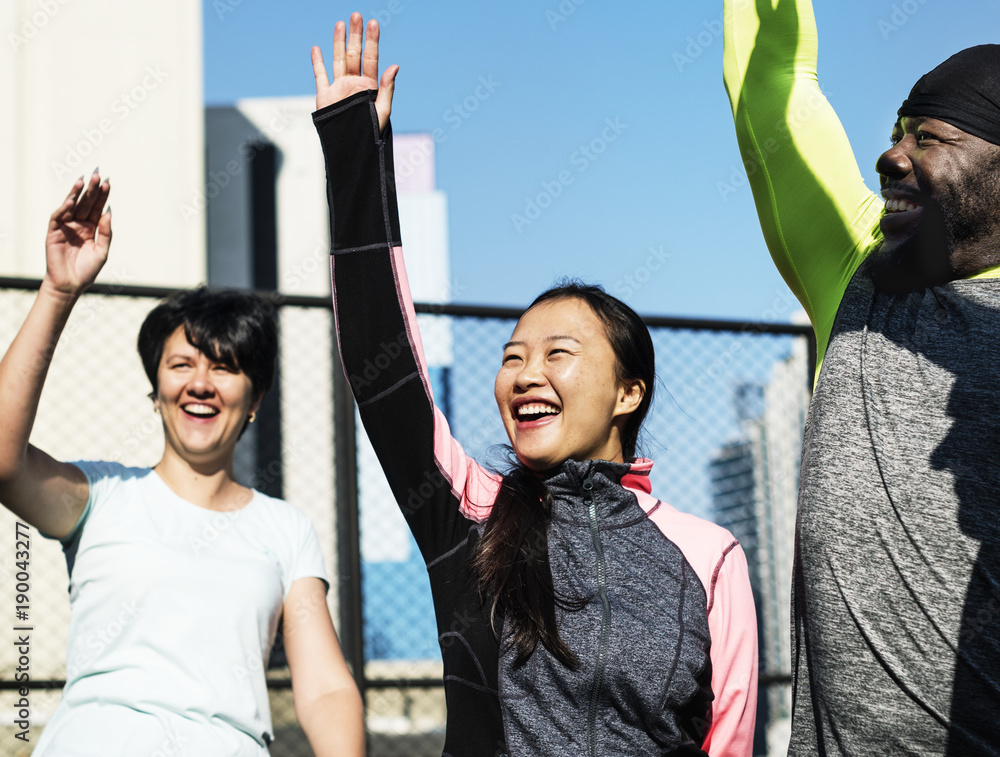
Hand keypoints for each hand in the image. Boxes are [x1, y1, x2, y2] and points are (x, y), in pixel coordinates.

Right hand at [44, 171, 111, 296]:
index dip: (102, 195)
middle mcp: (78, 224)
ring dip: (76, 193)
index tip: (108, 182)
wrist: (71, 284)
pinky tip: (71, 200)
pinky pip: (58, 217)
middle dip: (92, 189)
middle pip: (86, 203)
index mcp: (91, 227)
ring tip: (84, 180)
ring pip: (71, 206)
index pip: (97, 207)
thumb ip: (106, 232)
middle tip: (98, 175)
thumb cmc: (87, 270)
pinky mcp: (53, 232)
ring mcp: (65, 227)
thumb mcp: (102, 251)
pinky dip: (63, 208)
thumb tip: (109, 212)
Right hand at [311, 12, 397, 132]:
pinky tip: (317, 49)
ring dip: (339, 42)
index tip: (373, 23)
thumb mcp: (382, 111)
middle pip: (354, 54)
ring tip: (340, 24)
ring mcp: (339, 88)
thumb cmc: (371, 134)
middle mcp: (354, 84)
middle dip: (356, 35)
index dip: (372, 41)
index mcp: (369, 86)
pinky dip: (317, 63)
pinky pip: (320, 76)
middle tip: (357, 15)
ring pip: (338, 60)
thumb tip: (395, 66)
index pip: (371, 58)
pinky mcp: (325, 97)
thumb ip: (387, 89)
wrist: (352, 149)